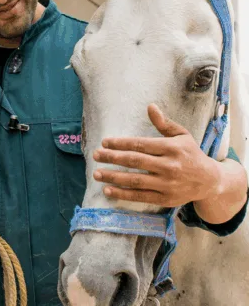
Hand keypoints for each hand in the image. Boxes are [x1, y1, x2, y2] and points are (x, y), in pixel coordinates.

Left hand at [92, 104, 222, 206]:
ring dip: (113, 177)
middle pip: (134, 161)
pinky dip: (122, 194)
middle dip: (112, 158)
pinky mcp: (165, 199)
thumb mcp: (182, 135)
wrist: (210, 181)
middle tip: (95, 155)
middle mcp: (169, 166)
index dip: (120, 144)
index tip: (104, 143)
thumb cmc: (191, 154)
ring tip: (96, 173)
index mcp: (172, 148)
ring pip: (134, 180)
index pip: (140, 145)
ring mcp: (167, 184)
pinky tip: (107, 190)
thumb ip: (164, 123)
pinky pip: (140, 196)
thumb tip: (150, 106)